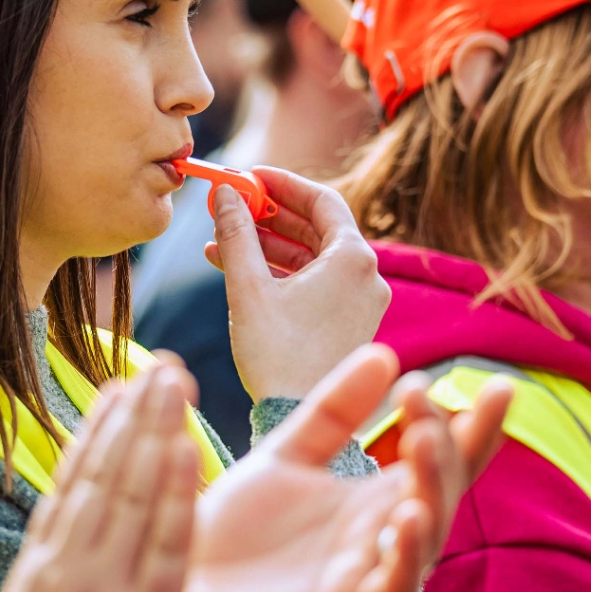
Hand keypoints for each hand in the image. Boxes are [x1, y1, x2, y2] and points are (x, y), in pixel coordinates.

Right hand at [0, 367, 197, 591]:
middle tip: (156, 367)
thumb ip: (48, 586)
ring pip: (131, 492)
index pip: (71, 485)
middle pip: (103, 473)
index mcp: (39, 571)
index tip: (114, 392)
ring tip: (172, 382)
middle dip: (131, 414)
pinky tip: (184, 447)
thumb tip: (59, 551)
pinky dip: (172, 491)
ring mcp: (105, 587)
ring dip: (154, 430)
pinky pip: (163, 542)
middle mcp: (68, 567)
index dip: (94, 433)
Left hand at [182, 345, 509, 591]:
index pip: (440, 457)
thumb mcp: (285, 456)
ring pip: (427, 530)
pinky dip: (408, 553)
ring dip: (432, 484)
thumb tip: (386, 354)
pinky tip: (409, 515)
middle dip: (449, 441)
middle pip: (442, 486)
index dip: (472, 425)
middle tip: (427, 393)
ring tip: (426, 438)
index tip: (497, 385)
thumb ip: (333, 411)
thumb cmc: (240, 533)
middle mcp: (386, 535)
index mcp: (377, 498)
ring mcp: (373, 574)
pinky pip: (394, 586)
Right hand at [206, 167, 388, 400]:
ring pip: (312, 257)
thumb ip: (236, 234)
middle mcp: (367, 276)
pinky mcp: (349, 323)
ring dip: (268, 246)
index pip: (322, 200)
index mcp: (353, 259)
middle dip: (270, 216)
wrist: (296, 415)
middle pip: (317, 228)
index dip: (282, 184)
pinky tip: (240, 271)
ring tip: (222, 241)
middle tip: (233, 205)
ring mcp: (361, 301)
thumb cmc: (277, 354)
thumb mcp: (248, 287)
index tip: (250, 176)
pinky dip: (281, 273)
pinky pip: (316, 283)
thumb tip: (226, 193)